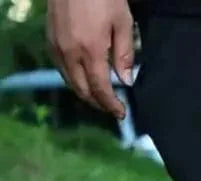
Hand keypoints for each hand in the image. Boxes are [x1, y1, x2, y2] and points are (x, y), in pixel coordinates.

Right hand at [47, 0, 133, 119]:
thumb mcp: (122, 22)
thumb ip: (124, 54)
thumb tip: (126, 81)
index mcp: (91, 51)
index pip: (100, 89)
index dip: (111, 105)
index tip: (121, 113)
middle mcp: (70, 52)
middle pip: (82, 89)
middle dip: (98, 103)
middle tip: (111, 107)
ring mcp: (57, 45)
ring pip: (69, 80)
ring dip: (84, 92)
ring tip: (99, 97)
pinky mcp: (49, 37)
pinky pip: (60, 67)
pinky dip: (72, 78)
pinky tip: (83, 78)